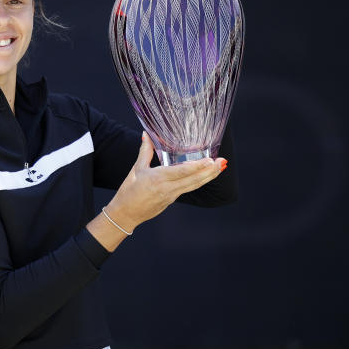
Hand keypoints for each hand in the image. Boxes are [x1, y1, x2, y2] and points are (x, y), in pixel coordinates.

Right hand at [104, 133, 226, 232]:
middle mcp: (167, 188)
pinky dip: (198, 181)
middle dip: (209, 171)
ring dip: (208, 177)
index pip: (181, 172)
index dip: (197, 166)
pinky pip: (188, 189)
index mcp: (156, 179)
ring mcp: (171, 196)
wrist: (125, 213)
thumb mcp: (135, 170)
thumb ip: (144, 152)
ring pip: (194, 185)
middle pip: (193, 180)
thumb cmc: (128, 191)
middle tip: (223, 162)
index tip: (210, 160)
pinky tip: (206, 176)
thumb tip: (146, 135)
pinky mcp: (171, 200)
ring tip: (220, 168)